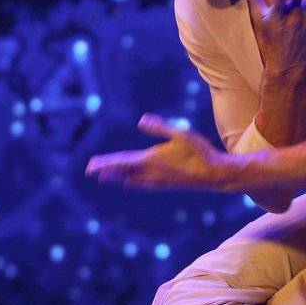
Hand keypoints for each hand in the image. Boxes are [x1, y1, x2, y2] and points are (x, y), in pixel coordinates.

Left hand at [85, 117, 227, 189]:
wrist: (215, 175)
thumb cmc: (199, 152)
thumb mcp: (181, 133)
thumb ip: (160, 127)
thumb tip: (141, 120)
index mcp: (151, 160)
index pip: (122, 162)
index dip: (105, 163)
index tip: (91, 166)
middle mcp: (151, 173)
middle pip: (123, 172)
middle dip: (107, 170)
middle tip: (90, 171)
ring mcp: (158, 180)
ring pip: (131, 179)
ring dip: (117, 177)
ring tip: (105, 177)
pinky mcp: (166, 184)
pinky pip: (143, 183)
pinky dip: (132, 181)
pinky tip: (130, 183)